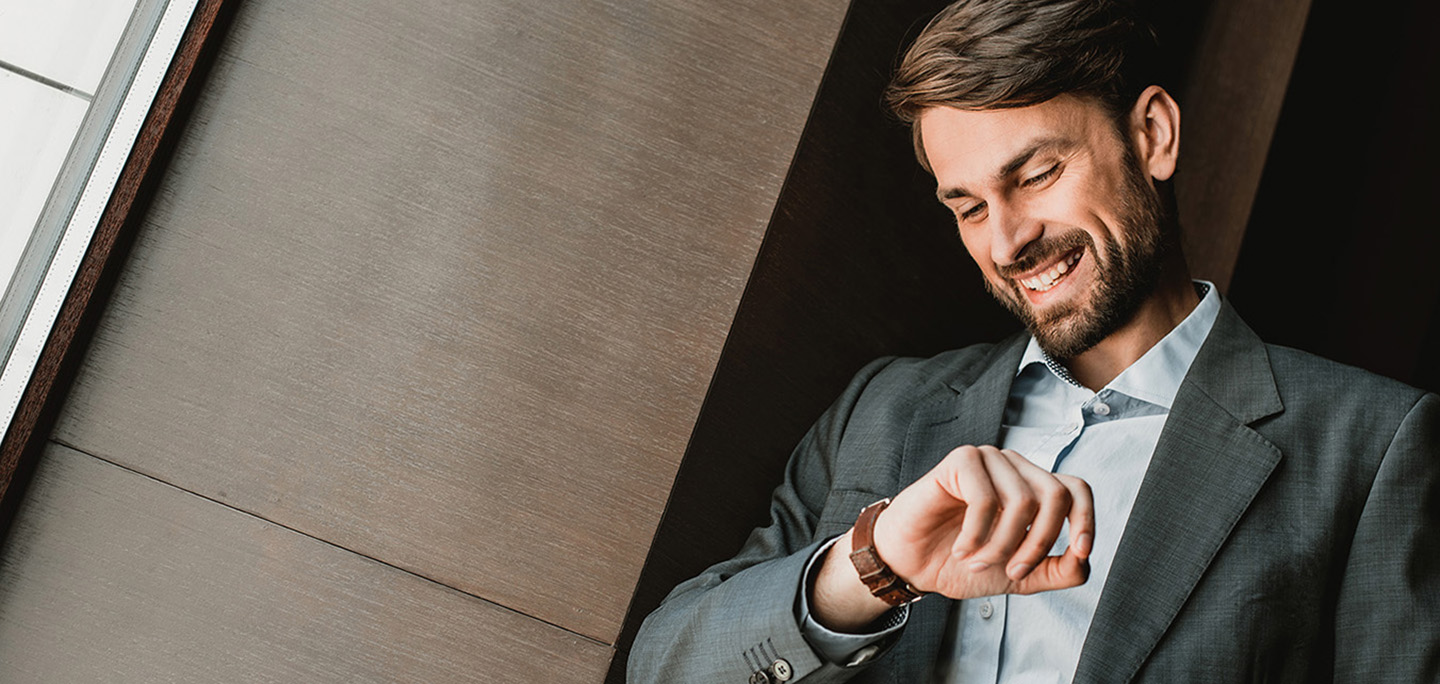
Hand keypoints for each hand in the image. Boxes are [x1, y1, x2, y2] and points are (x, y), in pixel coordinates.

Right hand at [876, 444, 1093, 598]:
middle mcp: (1015, 468)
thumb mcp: (1019, 575)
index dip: (1086, 520)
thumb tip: (1083, 561)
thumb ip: (1055, 571)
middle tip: (1013, 570)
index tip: (1080, 552)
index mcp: (1032, 487)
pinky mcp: (961, 460)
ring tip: (977, 561)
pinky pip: (985, 498)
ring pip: (1021, 501)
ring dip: (1001, 545)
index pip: (1076, 489)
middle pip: (1055, 495)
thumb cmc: (961, 561)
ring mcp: (988, 460)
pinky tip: (961, 549)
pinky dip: (975, 534)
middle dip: (1038, 543)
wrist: (912, 564)